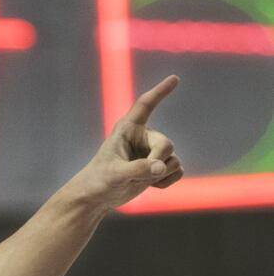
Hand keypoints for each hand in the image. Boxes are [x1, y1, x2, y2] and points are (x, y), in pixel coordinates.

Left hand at [72, 75, 183, 208]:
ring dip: (158, 175)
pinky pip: (177, 171)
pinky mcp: (159, 166)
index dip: (160, 92)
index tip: (174, 78)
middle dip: (158, 161)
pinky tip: (151, 186)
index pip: (145, 105)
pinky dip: (166, 181)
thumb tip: (161, 167)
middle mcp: (143, 137)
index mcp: (128, 129)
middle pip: (167, 144)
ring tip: (136, 180)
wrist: (97, 196)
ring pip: (174, 160)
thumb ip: (137, 170)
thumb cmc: (99, 180)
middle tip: (141, 174)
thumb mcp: (115, 174)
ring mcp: (153, 151)